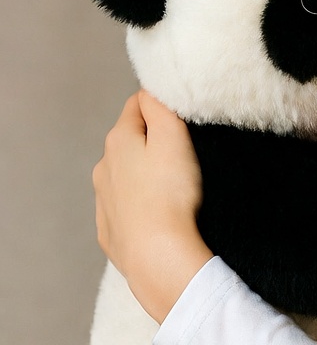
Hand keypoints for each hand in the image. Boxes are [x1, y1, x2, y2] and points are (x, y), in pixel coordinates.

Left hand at [93, 90, 213, 322]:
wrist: (157, 255)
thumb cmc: (170, 194)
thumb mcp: (173, 137)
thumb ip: (160, 107)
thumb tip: (150, 89)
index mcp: (118, 141)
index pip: (137, 104)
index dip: (161, 105)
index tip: (183, 116)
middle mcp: (103, 168)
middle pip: (129, 140)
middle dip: (152, 140)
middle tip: (185, 151)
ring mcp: (104, 201)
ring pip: (125, 175)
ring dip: (145, 173)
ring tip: (175, 186)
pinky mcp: (112, 231)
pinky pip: (127, 208)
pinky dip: (141, 204)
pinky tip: (161, 214)